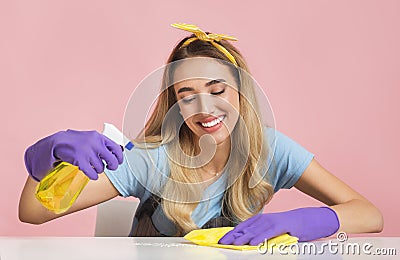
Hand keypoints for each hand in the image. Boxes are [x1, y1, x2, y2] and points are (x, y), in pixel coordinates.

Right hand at [24, 130, 122, 180]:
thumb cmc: (77, 142)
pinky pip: (93, 173)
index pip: (116, 148)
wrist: (58, 142)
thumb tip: (118, 153)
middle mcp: (95, 143)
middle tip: (110, 168)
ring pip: (101, 168)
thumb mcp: (91, 138)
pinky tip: (92, 174)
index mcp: (99, 137)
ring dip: (99, 170)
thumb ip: (103, 144)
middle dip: (112, 166)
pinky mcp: (80, 160)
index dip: (120, 157)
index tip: (119, 161)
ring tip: (93, 167)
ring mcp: (87, 152)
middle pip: (112, 160)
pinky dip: (94, 176)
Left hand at [218, 207, 339, 244]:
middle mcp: (269, 219)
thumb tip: (254, 244)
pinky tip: (253, 243)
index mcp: (266, 220)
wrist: (319, 219)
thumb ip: (268, 237)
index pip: (245, 226)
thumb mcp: (281, 233)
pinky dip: (261, 237)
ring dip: (242, 237)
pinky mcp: (286, 224)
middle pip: (246, 227)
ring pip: (255, 229)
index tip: (222, 240)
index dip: (232, 233)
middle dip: (232, 236)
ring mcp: (277, 221)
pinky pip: (270, 231)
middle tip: (220, 243)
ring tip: (231, 244)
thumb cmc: (301, 227)